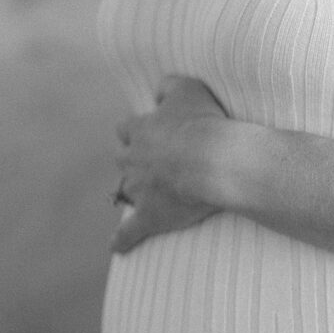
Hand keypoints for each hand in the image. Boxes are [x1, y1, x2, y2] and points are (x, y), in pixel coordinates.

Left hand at [113, 76, 227, 252]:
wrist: (215, 161)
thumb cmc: (205, 123)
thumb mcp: (188, 88)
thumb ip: (168, 86)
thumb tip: (158, 92)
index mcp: (141, 131)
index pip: (127, 128)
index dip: (137, 131)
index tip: (150, 134)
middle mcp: (133, 160)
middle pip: (122, 159)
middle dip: (133, 160)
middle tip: (152, 163)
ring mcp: (139, 190)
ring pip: (125, 191)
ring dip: (133, 191)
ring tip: (147, 196)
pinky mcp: (150, 216)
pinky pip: (130, 232)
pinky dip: (123, 239)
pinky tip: (117, 247)